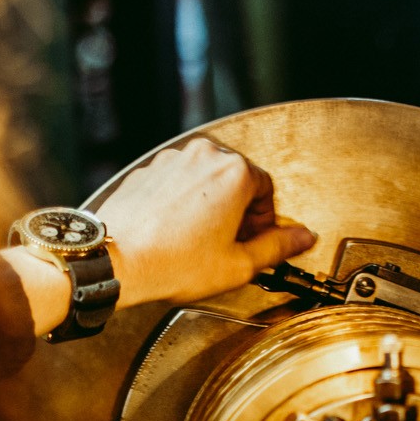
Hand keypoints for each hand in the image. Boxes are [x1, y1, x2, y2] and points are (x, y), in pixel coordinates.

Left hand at [100, 137, 315, 306]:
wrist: (116, 261)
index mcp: (235, 173)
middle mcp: (204, 156)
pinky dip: (182, 202)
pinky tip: (175, 232)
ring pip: (205, 180)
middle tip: (228, 244)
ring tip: (198, 241)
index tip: (255, 239)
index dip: (265, 219)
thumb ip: (277, 247)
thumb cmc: (172, 263)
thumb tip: (303, 237)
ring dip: (210, 205)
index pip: (267, 189)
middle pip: (236, 180)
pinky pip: (177, 183)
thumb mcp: (238, 264)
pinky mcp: (148, 169)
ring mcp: (173, 159)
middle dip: (238, 210)